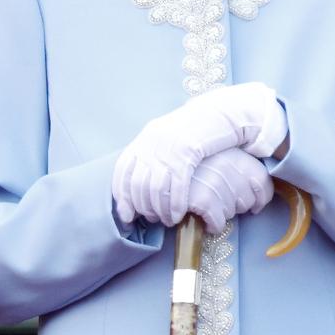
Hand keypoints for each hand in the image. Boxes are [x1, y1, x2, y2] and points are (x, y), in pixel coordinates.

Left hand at [113, 82, 285, 225]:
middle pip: (138, 184)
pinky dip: (175, 204)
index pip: (123, 171)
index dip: (122, 196)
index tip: (126, 215)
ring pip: (156, 189)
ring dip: (160, 210)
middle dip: (143, 207)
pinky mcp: (187, 154)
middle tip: (151, 220)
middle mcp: (151, 144)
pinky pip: (177, 186)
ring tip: (166, 220)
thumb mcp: (162, 141)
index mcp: (143, 140)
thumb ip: (149, 158)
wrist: (211, 114)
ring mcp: (167, 149)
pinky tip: (178, 214)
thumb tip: (137, 187)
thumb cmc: (188, 133)